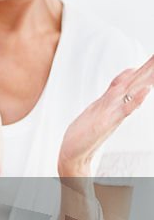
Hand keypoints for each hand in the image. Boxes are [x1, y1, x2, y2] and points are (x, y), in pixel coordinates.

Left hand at [58, 55, 153, 175]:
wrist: (73, 152)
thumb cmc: (85, 131)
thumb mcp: (100, 105)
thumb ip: (114, 92)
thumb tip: (125, 76)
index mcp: (116, 100)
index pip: (134, 78)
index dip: (146, 66)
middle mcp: (119, 105)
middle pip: (137, 82)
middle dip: (150, 67)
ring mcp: (115, 113)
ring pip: (134, 91)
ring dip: (147, 78)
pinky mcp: (109, 123)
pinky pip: (125, 109)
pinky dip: (136, 100)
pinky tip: (147, 90)